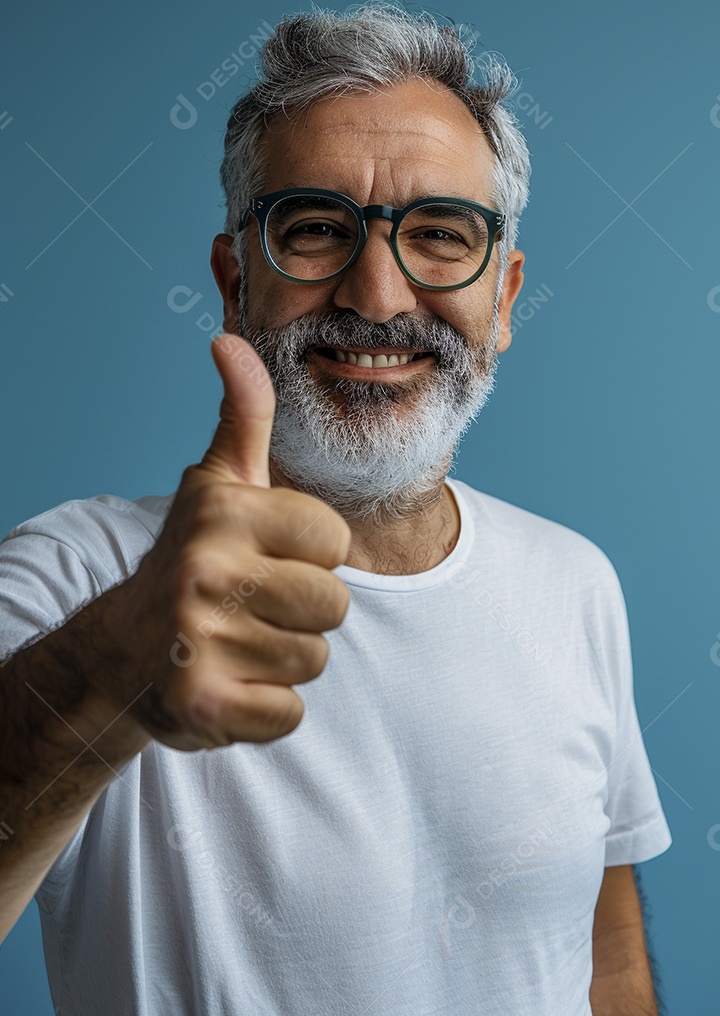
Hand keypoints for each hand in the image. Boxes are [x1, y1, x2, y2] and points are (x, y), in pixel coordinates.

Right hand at [96, 334, 350, 749]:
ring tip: (239, 640)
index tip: (268, 556)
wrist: (123, 650)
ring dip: (284, 656)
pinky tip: (230, 681)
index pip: (336, 542)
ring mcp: (200, 642)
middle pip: (333, 605)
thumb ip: (243, 415)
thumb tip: (229, 341)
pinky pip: (289, 712)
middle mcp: (208, 572)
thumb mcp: (217, 483)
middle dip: (303, 610)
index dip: (311, 554)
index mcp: (225, 513)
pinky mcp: (203, 706)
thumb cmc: (192, 557)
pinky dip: (267, 706)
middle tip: (253, 605)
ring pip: (314, 658)